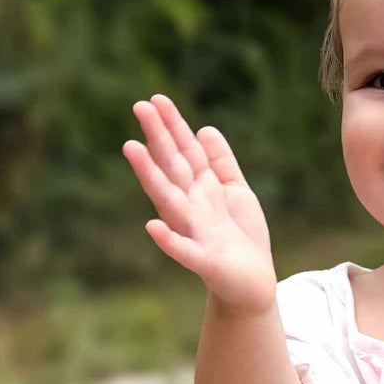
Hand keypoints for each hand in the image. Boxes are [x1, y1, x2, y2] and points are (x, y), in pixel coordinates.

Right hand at [122, 95, 277, 313]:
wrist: (252, 284)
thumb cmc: (240, 237)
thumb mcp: (235, 192)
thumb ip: (221, 163)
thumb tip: (204, 129)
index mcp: (201, 189)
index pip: (185, 152)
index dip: (173, 126)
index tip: (156, 99)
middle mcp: (192, 206)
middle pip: (174, 167)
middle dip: (159, 138)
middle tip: (139, 106)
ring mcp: (195, 232)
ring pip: (170, 200)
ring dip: (150, 175)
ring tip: (131, 148)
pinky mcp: (204, 261)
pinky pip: (184, 251)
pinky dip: (169, 240)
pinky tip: (152, 226)